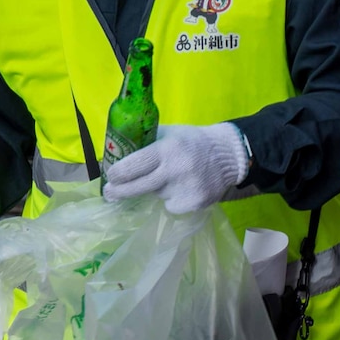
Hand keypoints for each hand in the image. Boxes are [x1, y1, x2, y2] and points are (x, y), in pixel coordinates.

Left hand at [103, 123, 250, 213]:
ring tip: (170, 179)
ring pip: (156, 195)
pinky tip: (182, 188)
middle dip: (119, 191)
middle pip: (137, 187)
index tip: (111, 177)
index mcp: (167, 149)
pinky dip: (172, 200)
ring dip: (155, 190)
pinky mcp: (195, 203)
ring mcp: (186, 189)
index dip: (117, 174)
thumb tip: (114, 154)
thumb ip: (145, 141)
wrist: (229, 155)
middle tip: (110, 192)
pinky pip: (171, 206)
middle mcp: (175, 170)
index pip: (132, 166)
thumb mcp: (169, 133)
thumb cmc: (192, 141)